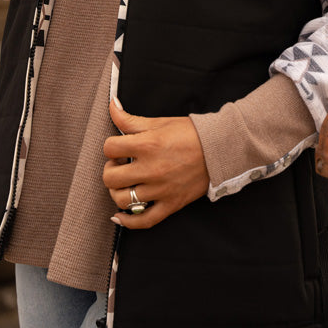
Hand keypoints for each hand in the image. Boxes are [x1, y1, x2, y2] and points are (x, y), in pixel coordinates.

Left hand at [103, 99, 209, 229]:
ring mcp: (160, 190)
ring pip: (122, 200)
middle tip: (120, 165)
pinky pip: (144, 221)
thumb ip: (130, 119)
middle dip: (111, 170)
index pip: (109, 148)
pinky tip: (121, 216)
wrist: (218, 148)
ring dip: (117, 192)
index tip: (119, 148)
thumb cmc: (189, 133)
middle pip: (110, 178)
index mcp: (146, 145)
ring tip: (125, 184)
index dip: (111, 147)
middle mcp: (150, 170)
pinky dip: (128, 222)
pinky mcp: (171, 204)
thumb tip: (111, 105)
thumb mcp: (158, 122)